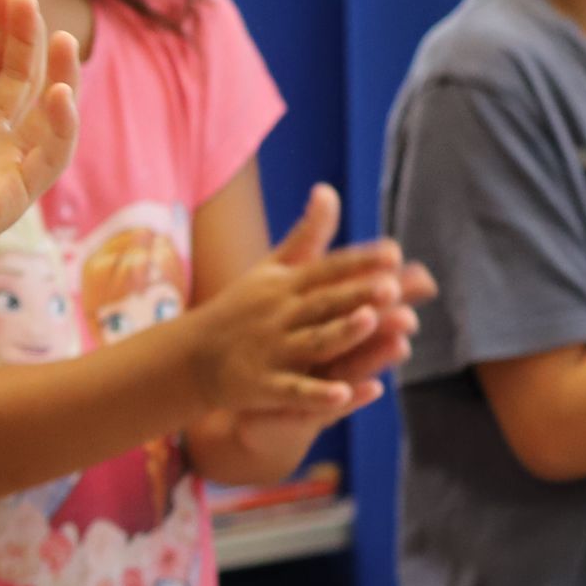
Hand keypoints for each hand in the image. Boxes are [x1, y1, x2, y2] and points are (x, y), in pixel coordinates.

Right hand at [193, 185, 430, 419]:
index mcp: (284, 285)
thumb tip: (328, 189)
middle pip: (322, 303)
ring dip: (340, 332)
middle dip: (355, 294)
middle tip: (392, 286)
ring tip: (370, 321)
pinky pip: (293, 390)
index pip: (325, 269)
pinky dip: (316, 394)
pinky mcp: (262, 385)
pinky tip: (344, 396)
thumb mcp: (271, 268)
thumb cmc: (242, 308)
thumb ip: (307, 234)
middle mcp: (278, 314)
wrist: (191, 356)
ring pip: (312, 342)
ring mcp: (270, 350)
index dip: (357, 263)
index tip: (393, 253)